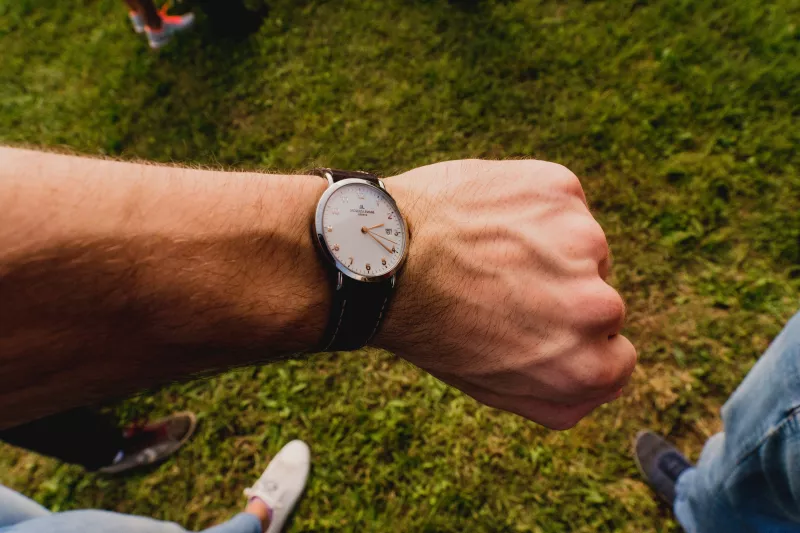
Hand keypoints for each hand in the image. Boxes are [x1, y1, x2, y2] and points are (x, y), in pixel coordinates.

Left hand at [377, 160, 635, 429]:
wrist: (382, 259)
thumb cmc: (431, 329)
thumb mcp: (494, 388)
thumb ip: (557, 396)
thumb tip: (596, 384)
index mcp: (588, 366)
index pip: (616, 357)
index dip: (572, 341)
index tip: (537, 327)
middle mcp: (599, 307)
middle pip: (600, 301)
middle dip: (559, 295)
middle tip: (500, 287)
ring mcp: (584, 242)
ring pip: (580, 248)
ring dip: (546, 248)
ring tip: (485, 252)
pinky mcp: (561, 190)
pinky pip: (559, 203)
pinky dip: (530, 207)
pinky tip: (485, 219)